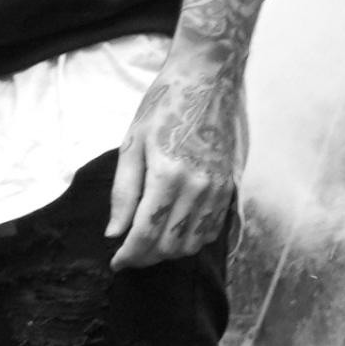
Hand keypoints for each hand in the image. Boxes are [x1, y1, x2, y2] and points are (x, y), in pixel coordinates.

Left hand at [107, 56, 238, 268]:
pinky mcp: (229, 187)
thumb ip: (123, 193)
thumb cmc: (163, 108)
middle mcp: (197, 187)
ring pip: (193, 244)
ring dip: (169, 252)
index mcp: (168, 175)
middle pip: (170, 245)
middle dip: (146, 257)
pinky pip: (211, 230)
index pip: (146, 233)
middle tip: (129, 254)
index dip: (129, 256)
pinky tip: (175, 232)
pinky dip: (192, 240)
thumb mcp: (132, 145)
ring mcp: (218, 189)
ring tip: (149, 244)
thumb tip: (115, 232)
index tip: (116, 263)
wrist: (205, 82)